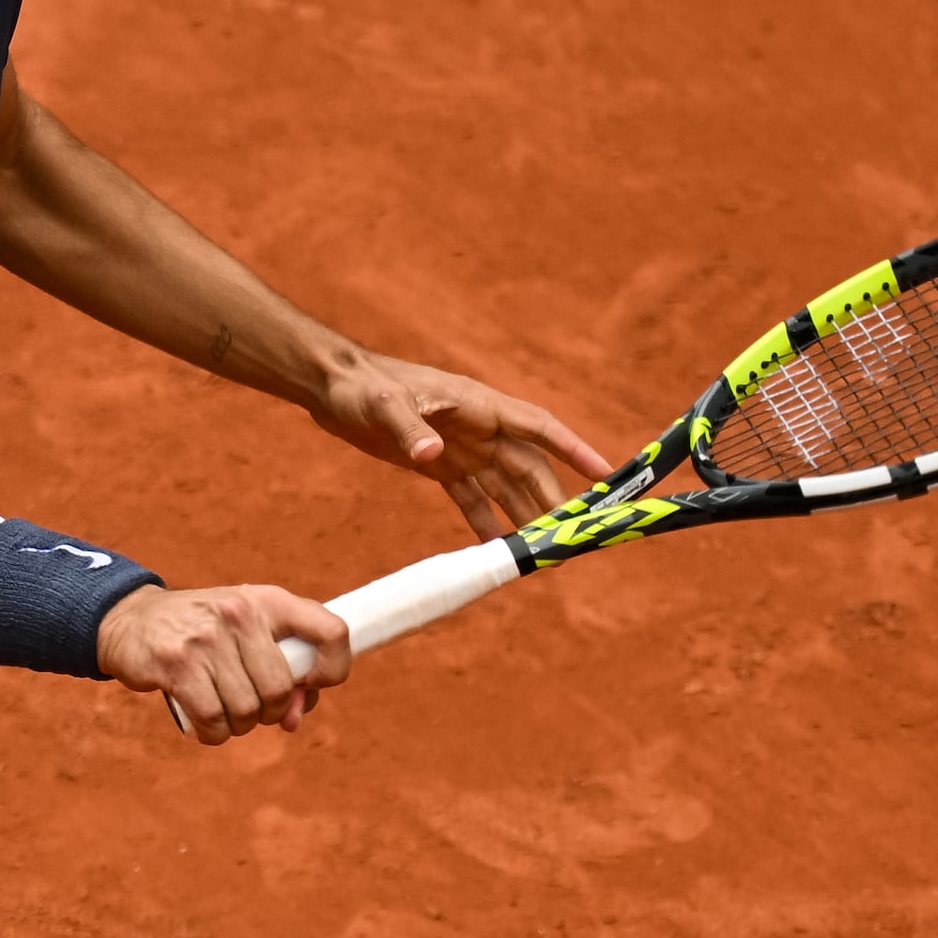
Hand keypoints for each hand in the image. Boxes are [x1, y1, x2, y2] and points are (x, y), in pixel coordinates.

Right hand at [102, 581, 348, 744]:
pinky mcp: (177, 664)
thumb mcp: (246, 631)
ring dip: (239, 725)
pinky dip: (214, 734)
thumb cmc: (203, 632)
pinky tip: (207, 725)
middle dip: (271, 712)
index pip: (332, 632)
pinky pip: (214, 719)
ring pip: (248, 710)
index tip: (312, 684)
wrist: (132, 621)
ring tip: (225, 712)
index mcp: (269, 600)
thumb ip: (282, 669)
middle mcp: (241, 613)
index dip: (334, 670)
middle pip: (281, 689)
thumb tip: (295, 719)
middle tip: (253, 708)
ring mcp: (208, 638)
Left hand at [317, 353, 612, 536]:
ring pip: (505, 485)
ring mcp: (461, 447)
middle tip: (569, 536)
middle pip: (528, 466)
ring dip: (524, 514)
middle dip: (552, 499)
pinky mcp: (440, 465)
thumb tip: (431, 454)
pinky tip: (496, 548)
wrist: (333, 387)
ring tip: (542, 550)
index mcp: (478, 406)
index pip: (538, 428)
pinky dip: (485, 521)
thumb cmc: (362, 387)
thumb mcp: (384, 406)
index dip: (573, 450)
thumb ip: (409, 430)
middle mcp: (479, 428)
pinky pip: (472, 497)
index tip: (604, 473)